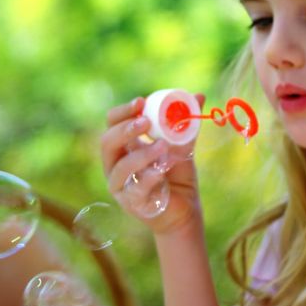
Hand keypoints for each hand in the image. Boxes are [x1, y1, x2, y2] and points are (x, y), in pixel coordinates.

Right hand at [100, 95, 204, 234]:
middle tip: (146, 122)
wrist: (186, 210)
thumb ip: (186, 123)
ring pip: (120, 167)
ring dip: (141, 154)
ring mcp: (121, 186)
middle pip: (107, 142)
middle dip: (125, 130)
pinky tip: (163, 170)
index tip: (141, 102)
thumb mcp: (183, 145)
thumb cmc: (178, 176)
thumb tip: (199, 95)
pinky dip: (150, 177)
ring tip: (163, 146)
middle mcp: (116, 164)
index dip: (123, 111)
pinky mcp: (131, 204)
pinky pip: (135, 189)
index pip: (112, 123)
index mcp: (124, 146)